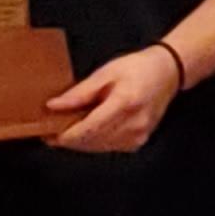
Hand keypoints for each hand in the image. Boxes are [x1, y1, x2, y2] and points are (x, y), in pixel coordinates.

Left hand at [49, 43, 186, 154]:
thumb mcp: (106, 72)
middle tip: (49, 131)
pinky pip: (108, 147)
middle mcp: (133, 124)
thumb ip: (80, 92)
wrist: (167, 73)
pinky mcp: (138, 142)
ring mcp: (138, 136)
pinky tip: (86, 131)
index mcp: (124, 104)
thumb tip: (54, 106)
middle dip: (68, 139)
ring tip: (64, 129)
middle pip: (91, 141)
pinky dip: (94, 141)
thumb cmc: (137, 68)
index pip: (88, 129)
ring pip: (98, 147)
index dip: (65, 135)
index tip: (47, 133)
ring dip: (80, 141)